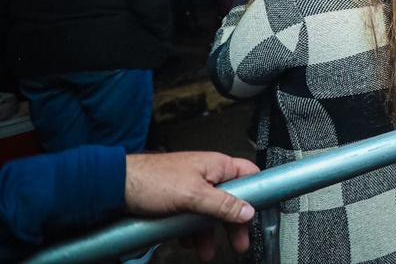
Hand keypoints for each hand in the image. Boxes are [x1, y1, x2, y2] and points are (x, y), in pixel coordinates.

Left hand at [123, 151, 258, 261]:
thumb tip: (247, 211)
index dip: (258, 194)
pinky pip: (192, 217)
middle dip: (233, 223)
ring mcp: (192, 187)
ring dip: (209, 233)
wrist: (115, 186)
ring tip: (206, 250)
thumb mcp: (193, 195)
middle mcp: (207, 175)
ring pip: (210, 212)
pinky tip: (186, 242)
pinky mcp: (177, 200)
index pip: (250, 175)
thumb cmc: (151, 179)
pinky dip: (191, 232)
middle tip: (239, 241)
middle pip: (231, 199)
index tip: (259, 214)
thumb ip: (223, 204)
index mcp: (217, 165)